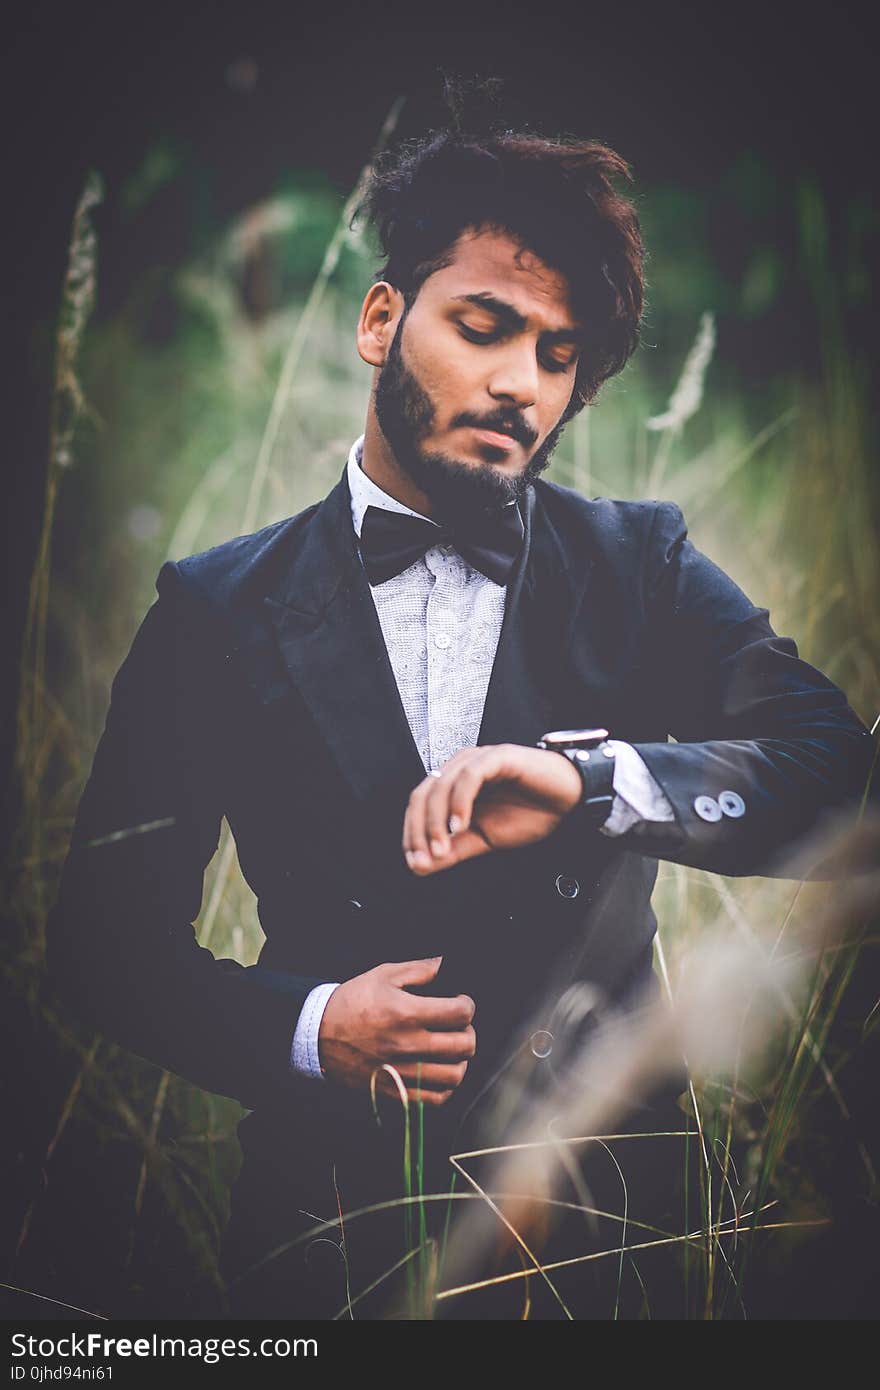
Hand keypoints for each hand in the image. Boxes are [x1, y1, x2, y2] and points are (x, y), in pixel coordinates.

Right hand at [318, 957, 475, 1106]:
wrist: (318, 1035)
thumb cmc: (352, 1002)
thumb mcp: (384, 975)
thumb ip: (421, 969)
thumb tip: (449, 964)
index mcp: (406, 1013)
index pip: (459, 1013)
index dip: (467, 1004)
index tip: (460, 1002)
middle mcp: (407, 1045)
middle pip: (464, 1045)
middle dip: (468, 1031)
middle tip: (458, 1025)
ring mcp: (402, 1071)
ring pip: (455, 1075)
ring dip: (460, 1059)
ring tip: (451, 1048)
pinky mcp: (395, 1090)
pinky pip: (435, 1099)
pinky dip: (446, 1087)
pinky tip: (439, 1071)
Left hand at [403, 744, 581, 876]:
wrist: (570, 800)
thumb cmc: (531, 812)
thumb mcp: (485, 839)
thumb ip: (453, 850)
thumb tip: (419, 866)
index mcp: (454, 786)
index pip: (419, 806)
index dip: (412, 834)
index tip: (416, 862)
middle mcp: (461, 769)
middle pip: (423, 795)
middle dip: (420, 830)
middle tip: (425, 858)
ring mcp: (478, 760)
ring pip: (441, 784)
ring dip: (437, 820)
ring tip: (443, 846)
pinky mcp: (498, 756)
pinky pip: (470, 776)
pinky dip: (460, 801)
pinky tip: (461, 824)